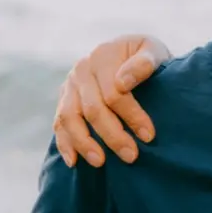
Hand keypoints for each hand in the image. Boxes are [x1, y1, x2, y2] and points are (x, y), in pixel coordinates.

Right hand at [53, 35, 171, 166]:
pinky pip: (59, 123)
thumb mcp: (152, 50)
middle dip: (112, 135)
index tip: (149, 136)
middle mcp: (81, 70)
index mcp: (102, 56)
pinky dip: (64, 143)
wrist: (129, 52)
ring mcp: (70, 85)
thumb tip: (123, 82)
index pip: (114, 92)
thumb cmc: (146, 56)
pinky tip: (74, 162)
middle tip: (131, 156)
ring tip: (100, 162)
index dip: (132, 116)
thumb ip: (144, 62)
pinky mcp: (64, 99)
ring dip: (84, 143)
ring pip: (70, 118)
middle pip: (93, 109)